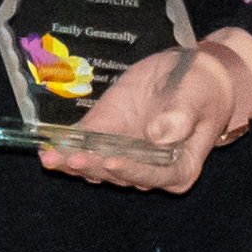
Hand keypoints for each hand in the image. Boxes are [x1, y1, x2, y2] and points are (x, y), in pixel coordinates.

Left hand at [41, 25, 251, 195]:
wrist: (191, 75)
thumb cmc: (202, 89)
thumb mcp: (197, 97)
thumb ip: (180, 117)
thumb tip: (158, 134)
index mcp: (179, 168)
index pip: (154, 176)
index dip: (132, 171)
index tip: (112, 162)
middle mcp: (150, 168)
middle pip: (119, 174)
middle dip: (93, 167)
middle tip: (73, 158)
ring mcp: (126, 153)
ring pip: (97, 165)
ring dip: (74, 162)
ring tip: (53, 158)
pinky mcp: (108, 135)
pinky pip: (86, 145)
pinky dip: (67, 147)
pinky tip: (48, 150)